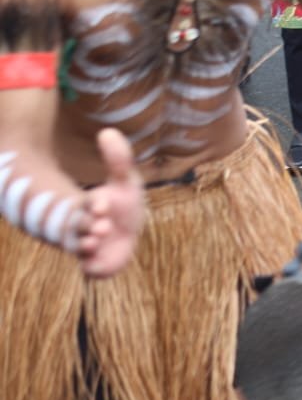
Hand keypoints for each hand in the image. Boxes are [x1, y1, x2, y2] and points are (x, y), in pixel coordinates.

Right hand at [78, 128, 144, 277]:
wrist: (125, 232)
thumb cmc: (123, 203)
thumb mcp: (125, 181)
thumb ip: (118, 159)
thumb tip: (108, 130)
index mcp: (90, 204)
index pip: (88, 203)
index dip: (94, 203)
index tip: (104, 203)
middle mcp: (84, 225)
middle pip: (77, 225)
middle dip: (86, 225)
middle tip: (102, 226)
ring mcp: (87, 245)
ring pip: (78, 247)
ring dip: (85, 245)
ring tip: (97, 240)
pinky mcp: (93, 263)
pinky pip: (87, 268)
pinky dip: (90, 266)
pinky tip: (94, 262)